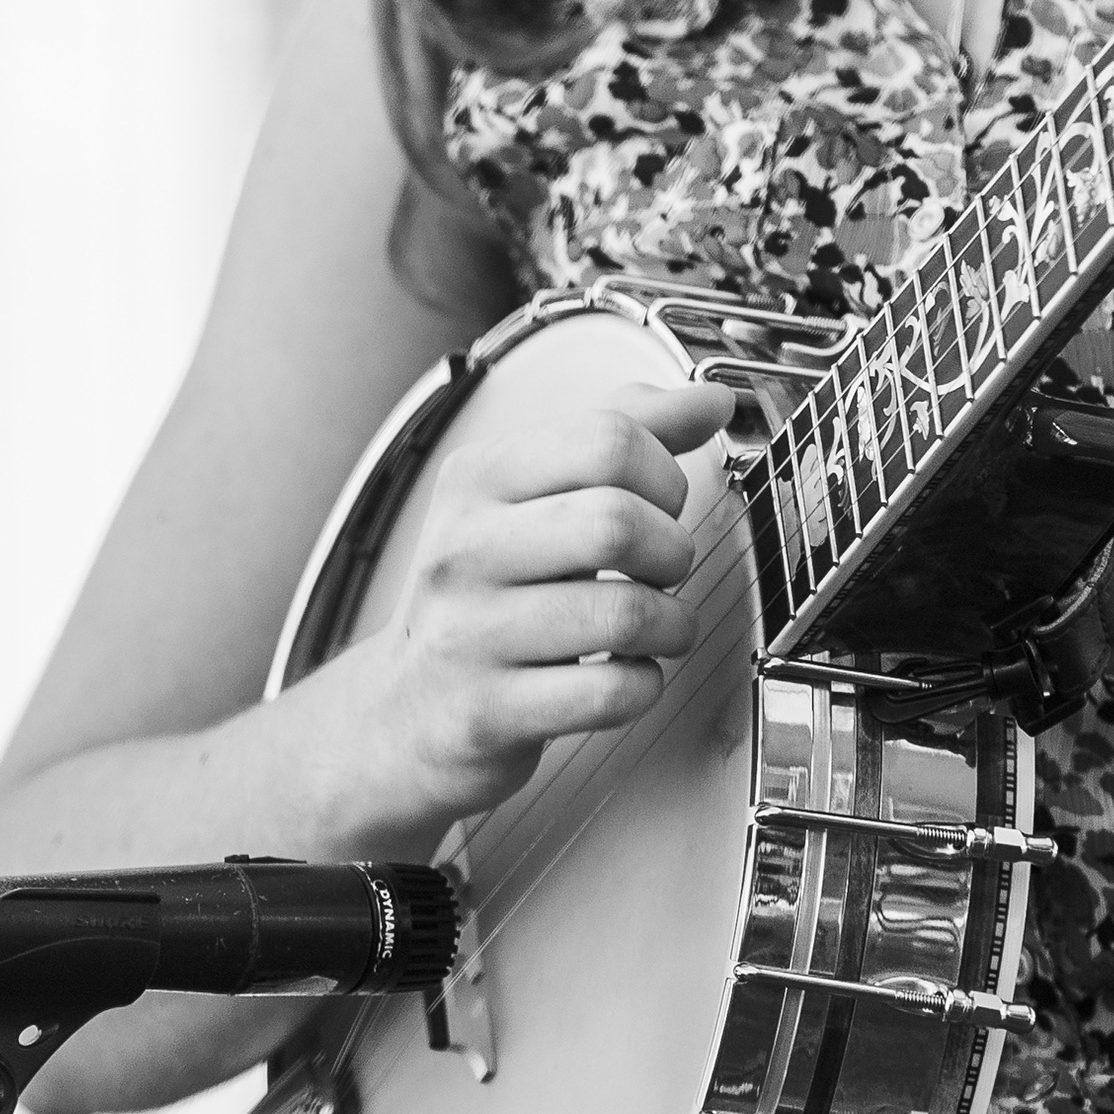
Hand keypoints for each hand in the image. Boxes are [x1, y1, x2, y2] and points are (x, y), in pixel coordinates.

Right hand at [348, 379, 736, 832]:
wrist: (401, 711)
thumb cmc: (486, 592)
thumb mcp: (531, 493)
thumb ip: (622, 432)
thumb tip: (712, 399)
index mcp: (478, 478)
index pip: (607, 439)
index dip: (665, 472)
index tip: (661, 502)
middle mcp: (464, 549)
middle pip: (619, 522)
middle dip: (672, 550)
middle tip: (662, 569)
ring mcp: (469, 635)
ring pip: (624, 614)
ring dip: (670, 624)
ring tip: (656, 626)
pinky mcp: (487, 713)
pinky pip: (609, 693)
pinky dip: (643, 684)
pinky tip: (625, 674)